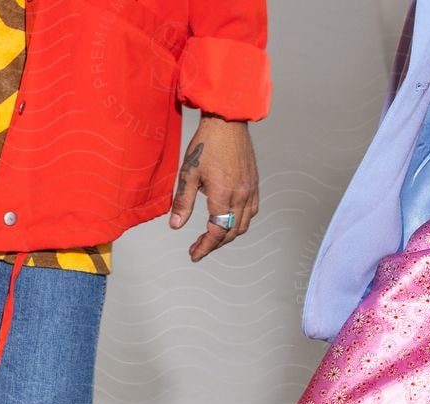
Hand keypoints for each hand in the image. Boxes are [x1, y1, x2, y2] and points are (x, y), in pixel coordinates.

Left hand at [169, 116, 259, 261]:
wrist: (227, 122)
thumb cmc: (205, 146)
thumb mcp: (188, 175)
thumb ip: (183, 202)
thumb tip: (175, 226)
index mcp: (224, 196)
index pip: (217, 232)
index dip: (205, 247)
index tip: (194, 254)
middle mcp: (242, 195)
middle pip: (232, 232)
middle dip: (214, 244)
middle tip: (197, 249)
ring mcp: (251, 189)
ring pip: (244, 223)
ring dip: (228, 235)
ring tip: (211, 238)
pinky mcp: (254, 182)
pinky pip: (252, 210)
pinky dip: (240, 222)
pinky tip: (227, 221)